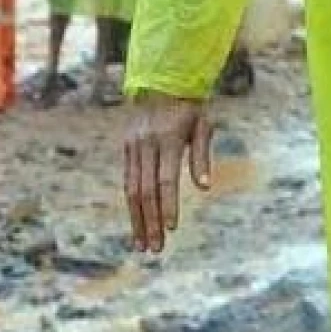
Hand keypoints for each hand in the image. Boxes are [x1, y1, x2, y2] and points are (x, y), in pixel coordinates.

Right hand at [123, 92, 212, 252]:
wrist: (161, 82)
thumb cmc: (190, 108)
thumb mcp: (204, 126)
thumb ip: (202, 157)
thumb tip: (204, 186)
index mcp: (169, 139)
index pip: (166, 180)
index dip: (168, 204)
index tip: (172, 228)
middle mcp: (147, 145)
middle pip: (145, 191)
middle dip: (150, 222)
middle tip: (155, 249)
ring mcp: (133, 147)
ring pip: (132, 191)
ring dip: (137, 220)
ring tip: (142, 245)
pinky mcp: (126, 149)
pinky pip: (127, 182)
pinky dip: (131, 206)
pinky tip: (137, 224)